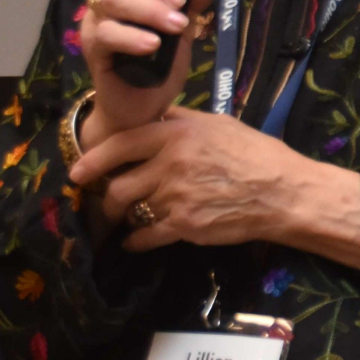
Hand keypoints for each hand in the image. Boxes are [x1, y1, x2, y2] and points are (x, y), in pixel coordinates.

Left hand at [69, 107, 359, 274]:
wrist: (281, 191)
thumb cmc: (254, 153)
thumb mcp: (215, 124)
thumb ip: (179, 122)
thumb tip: (152, 117)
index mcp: (175, 133)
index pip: (121, 143)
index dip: (93, 159)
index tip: (77, 171)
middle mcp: (169, 163)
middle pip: (117, 184)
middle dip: (103, 198)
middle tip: (100, 202)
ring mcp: (175, 196)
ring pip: (129, 211)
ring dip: (120, 219)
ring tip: (119, 222)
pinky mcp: (184, 226)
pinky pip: (145, 236)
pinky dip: (135, 242)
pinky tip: (135, 242)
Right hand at [79, 0, 227, 144]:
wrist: (142, 106)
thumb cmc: (159, 62)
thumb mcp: (184, 26)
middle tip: (181, 2)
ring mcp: (96, 20)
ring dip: (149, 9)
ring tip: (176, 25)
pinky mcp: (92, 48)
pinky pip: (107, 33)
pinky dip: (132, 37)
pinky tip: (153, 44)